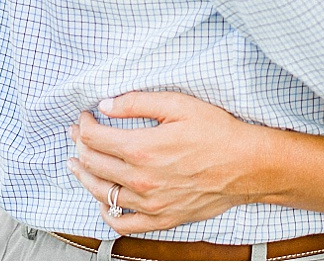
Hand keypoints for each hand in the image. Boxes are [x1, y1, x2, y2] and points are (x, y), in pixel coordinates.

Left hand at [66, 92, 263, 234]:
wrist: (246, 165)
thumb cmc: (217, 133)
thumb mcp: (178, 105)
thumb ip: (138, 102)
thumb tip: (106, 104)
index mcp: (142, 148)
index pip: (95, 138)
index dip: (83, 125)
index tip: (84, 117)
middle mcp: (141, 179)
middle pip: (93, 163)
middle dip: (79, 145)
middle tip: (77, 134)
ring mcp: (150, 203)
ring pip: (101, 193)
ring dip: (84, 176)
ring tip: (78, 165)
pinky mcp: (161, 218)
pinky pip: (123, 222)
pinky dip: (106, 212)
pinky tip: (103, 200)